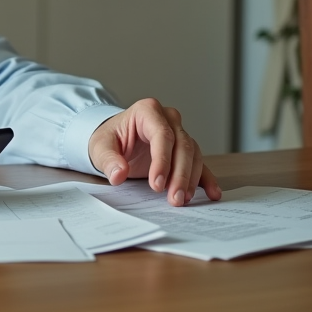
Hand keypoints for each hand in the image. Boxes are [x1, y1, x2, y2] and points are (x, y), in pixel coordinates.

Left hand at [88, 98, 221, 206]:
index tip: (157, 185)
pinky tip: (212, 193)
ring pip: (193, 155)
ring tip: (182, 200)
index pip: (162, 135)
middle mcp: (168, 119)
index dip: (162, 161)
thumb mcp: (100, 147)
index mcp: (148, 111)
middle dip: (179, 175)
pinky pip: (200, 163)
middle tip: (174, 199)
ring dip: (190, 179)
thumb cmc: (109, 139)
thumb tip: (118, 174)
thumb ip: (108, 160)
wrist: (115, 140)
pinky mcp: (185, 150)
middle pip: (182, 146)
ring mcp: (180, 133)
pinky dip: (206, 179)